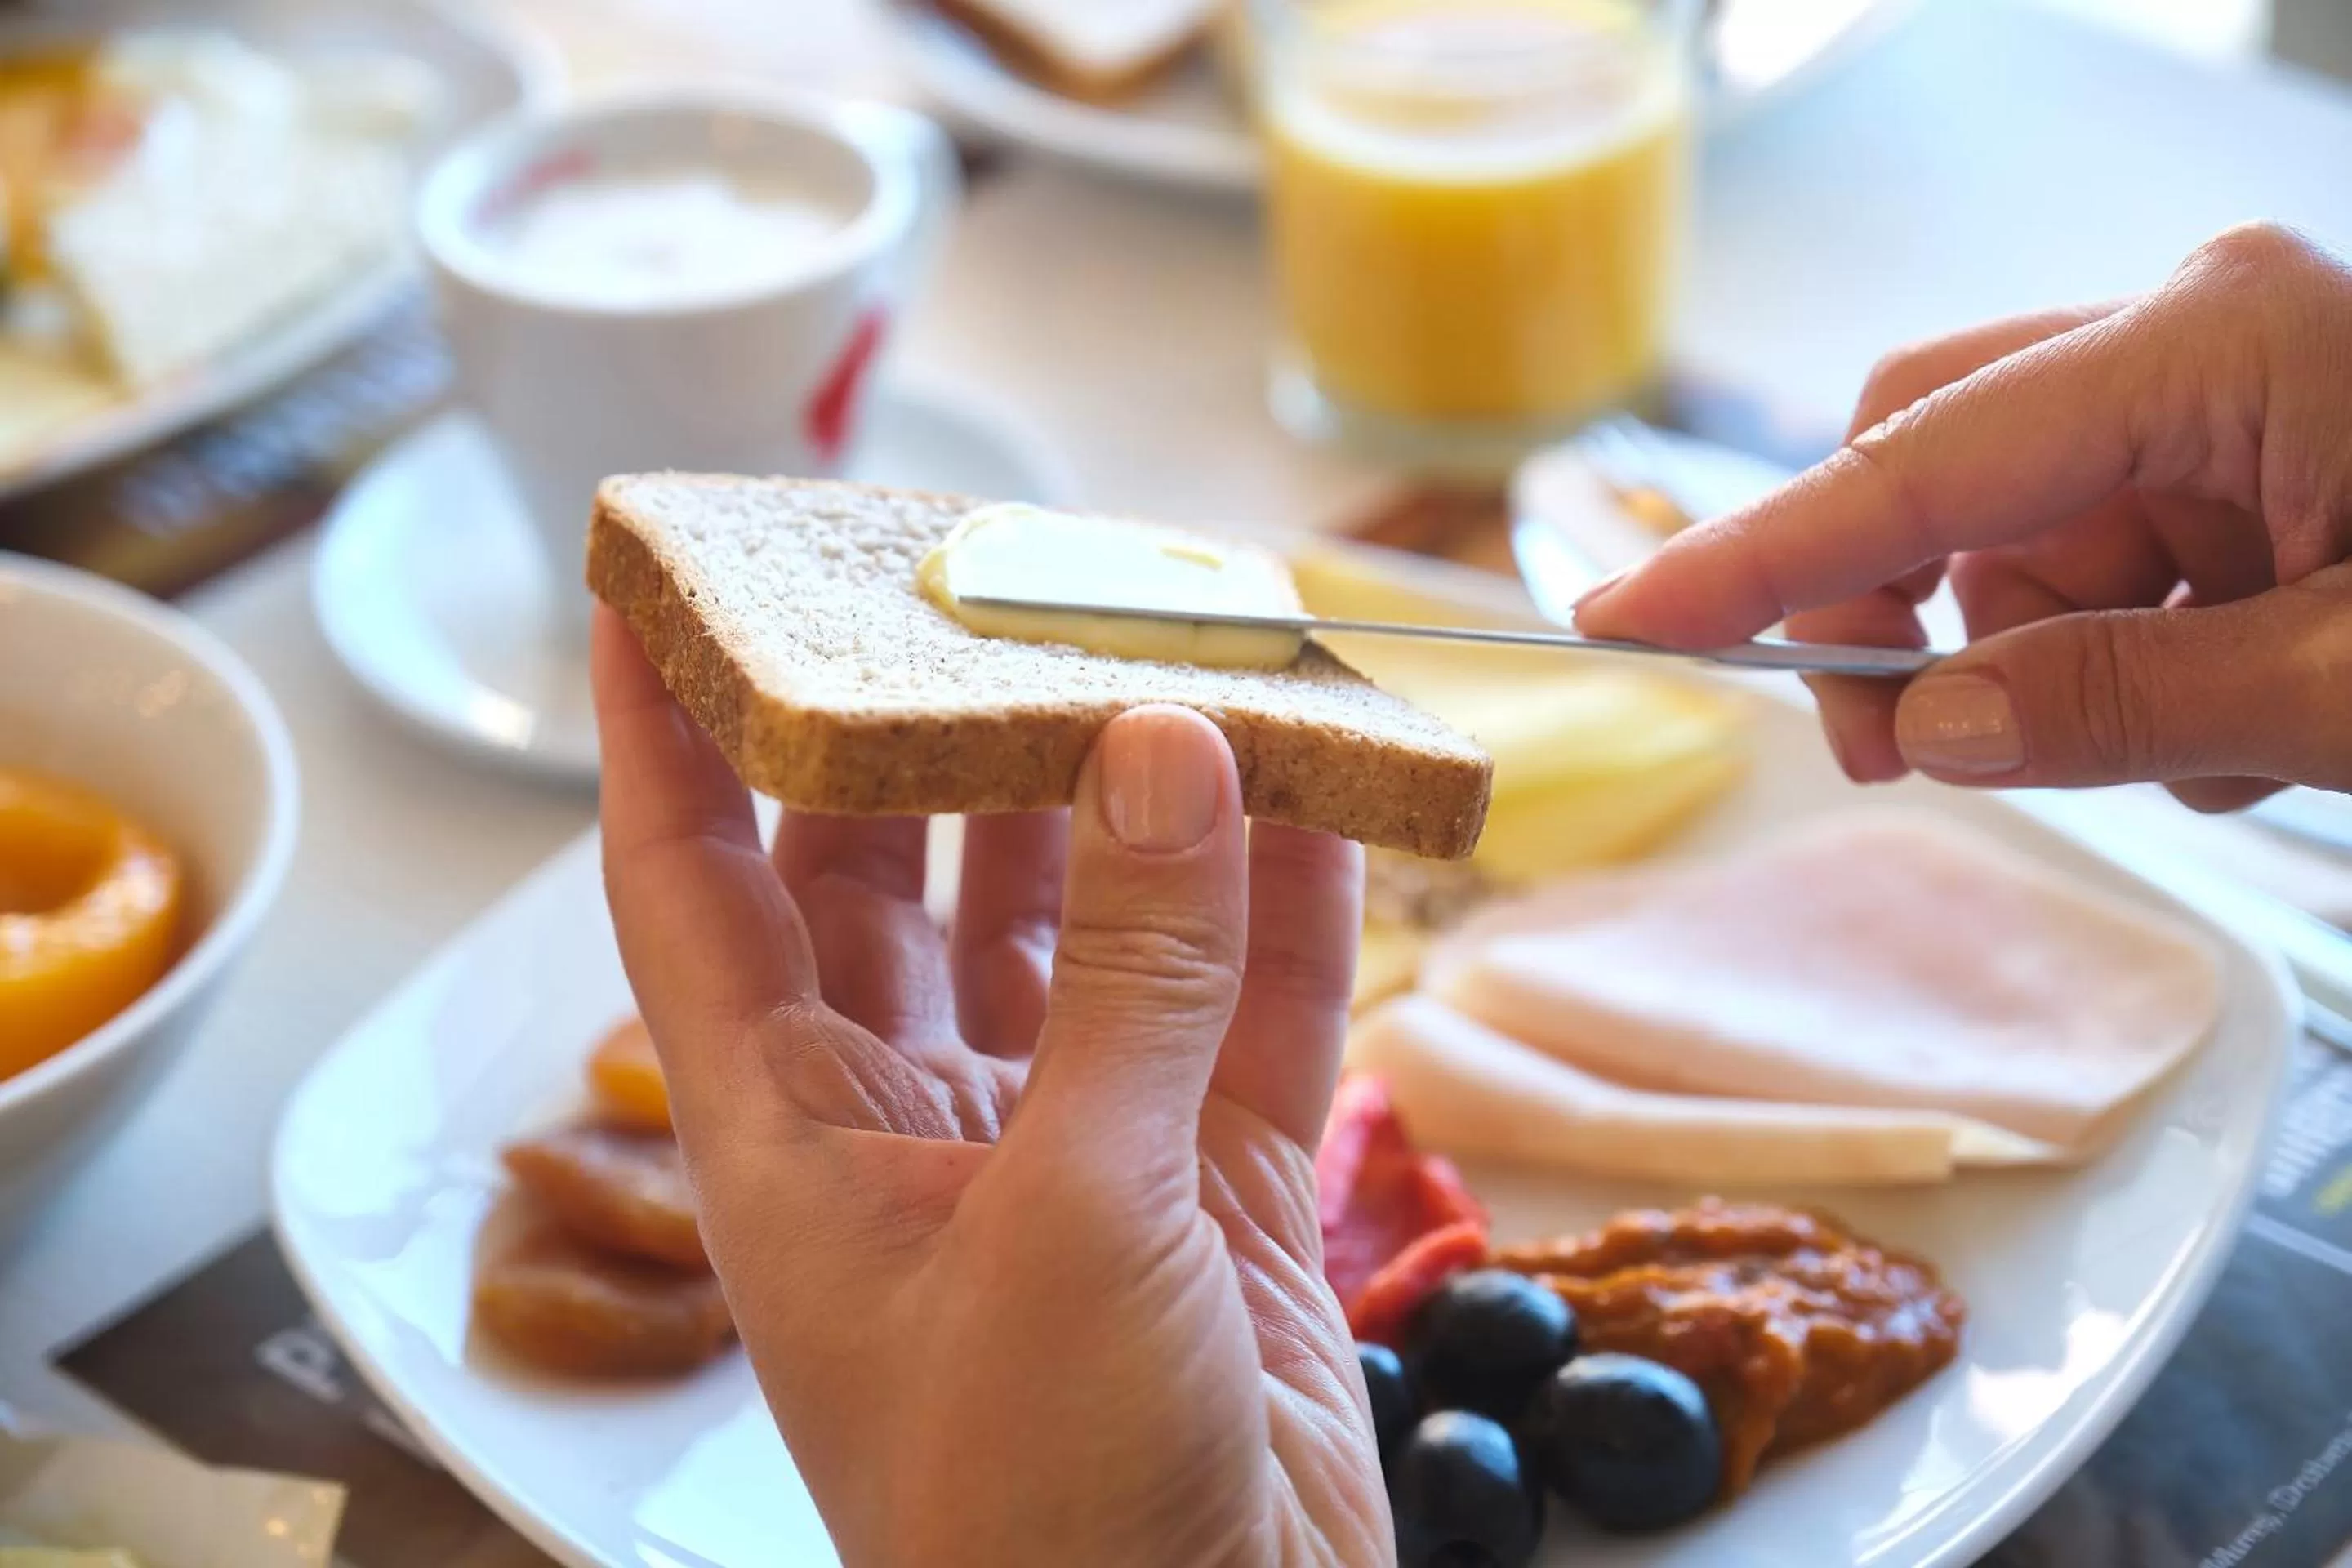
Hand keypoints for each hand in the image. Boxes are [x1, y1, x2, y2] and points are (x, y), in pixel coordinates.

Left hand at [588, 607, 1388, 1567]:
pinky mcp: (1214, 1180)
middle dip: (938, 727)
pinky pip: (1247, 999)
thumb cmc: (1042, 1506)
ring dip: (1135, 794)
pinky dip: (1289, 896)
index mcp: (793, 1136)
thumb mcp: (1074, 1221)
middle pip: (901, 867)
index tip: (655, 576)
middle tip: (984, 574)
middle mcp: (916, 1116)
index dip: (665, 728)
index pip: (689, 883)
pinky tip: (1326, 781)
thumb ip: (1132, 978)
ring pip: (1093, 916)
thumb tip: (1173, 745)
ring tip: (1183, 641)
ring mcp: (1074, 1142)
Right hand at [1578, 223, 2351, 809]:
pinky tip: (2229, 712)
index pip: (1922, 459)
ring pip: (2005, 538)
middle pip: (1927, 463)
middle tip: (1901, 752)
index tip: (1624, 612)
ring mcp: (2208, 393)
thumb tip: (1938, 727)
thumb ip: (2128, 704)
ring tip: (2190, 747)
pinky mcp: (2227, 455)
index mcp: (2221, 342)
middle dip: (1890, 616)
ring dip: (2040, 664)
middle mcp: (2193, 337)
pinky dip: (2112, 659)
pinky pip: (2088, 564)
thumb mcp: (2344, 687)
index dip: (1762, 554)